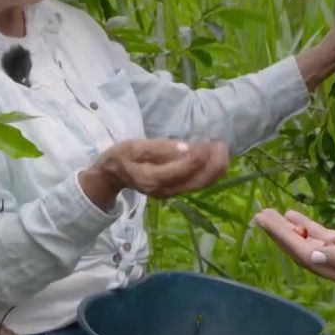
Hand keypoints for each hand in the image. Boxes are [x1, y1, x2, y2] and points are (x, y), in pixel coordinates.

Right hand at [86, 139, 228, 207]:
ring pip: (202, 184)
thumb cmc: (122, 157)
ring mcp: (173, 192)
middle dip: (215, 164)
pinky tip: (214, 156)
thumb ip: (160, 148)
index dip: (197, 158)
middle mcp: (165, 190)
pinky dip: (210, 170)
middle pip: (198, 182)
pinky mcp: (177, 189)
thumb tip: (186, 148)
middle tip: (220, 145)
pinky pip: (199, 182)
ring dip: (216, 167)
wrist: (114, 175)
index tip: (206, 142)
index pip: (181, 171)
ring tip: (220, 148)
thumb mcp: (135, 147)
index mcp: (152, 179)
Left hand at [253, 209, 334, 290]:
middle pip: (305, 251)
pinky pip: (327, 238)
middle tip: (260, 215)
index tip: (266, 223)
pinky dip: (310, 229)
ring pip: (314, 244)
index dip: (285, 240)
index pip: (307, 257)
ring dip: (293, 230)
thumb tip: (314, 255)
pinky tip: (297, 218)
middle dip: (282, 234)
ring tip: (271, 215)